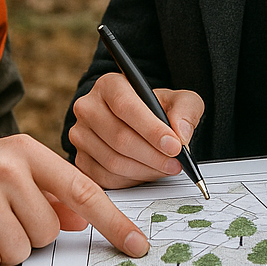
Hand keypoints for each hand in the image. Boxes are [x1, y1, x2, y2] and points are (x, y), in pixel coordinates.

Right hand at [0, 134, 148, 265]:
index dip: (112, 220)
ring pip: (21, 251)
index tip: (136, 244)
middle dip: (26, 236)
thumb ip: (45, 191)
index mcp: (24, 150)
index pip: (81, 189)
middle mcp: (5, 165)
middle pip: (49, 231)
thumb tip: (81, 217)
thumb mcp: (5, 172)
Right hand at [69, 72, 205, 189]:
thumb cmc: (158, 110)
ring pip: (113, 161)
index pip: (126, 106)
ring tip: (165, 168)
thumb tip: (181, 134)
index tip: (174, 146)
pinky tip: (147, 173)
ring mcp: (80, 135)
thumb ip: (186, 110)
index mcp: (109, 85)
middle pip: (119, 137)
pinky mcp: (81, 160)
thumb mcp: (180, 100)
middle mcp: (88, 107)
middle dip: (152, 155)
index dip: (151, 129)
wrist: (140, 125)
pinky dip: (131, 181)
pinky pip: (105, 178)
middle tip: (176, 163)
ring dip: (145, 170)